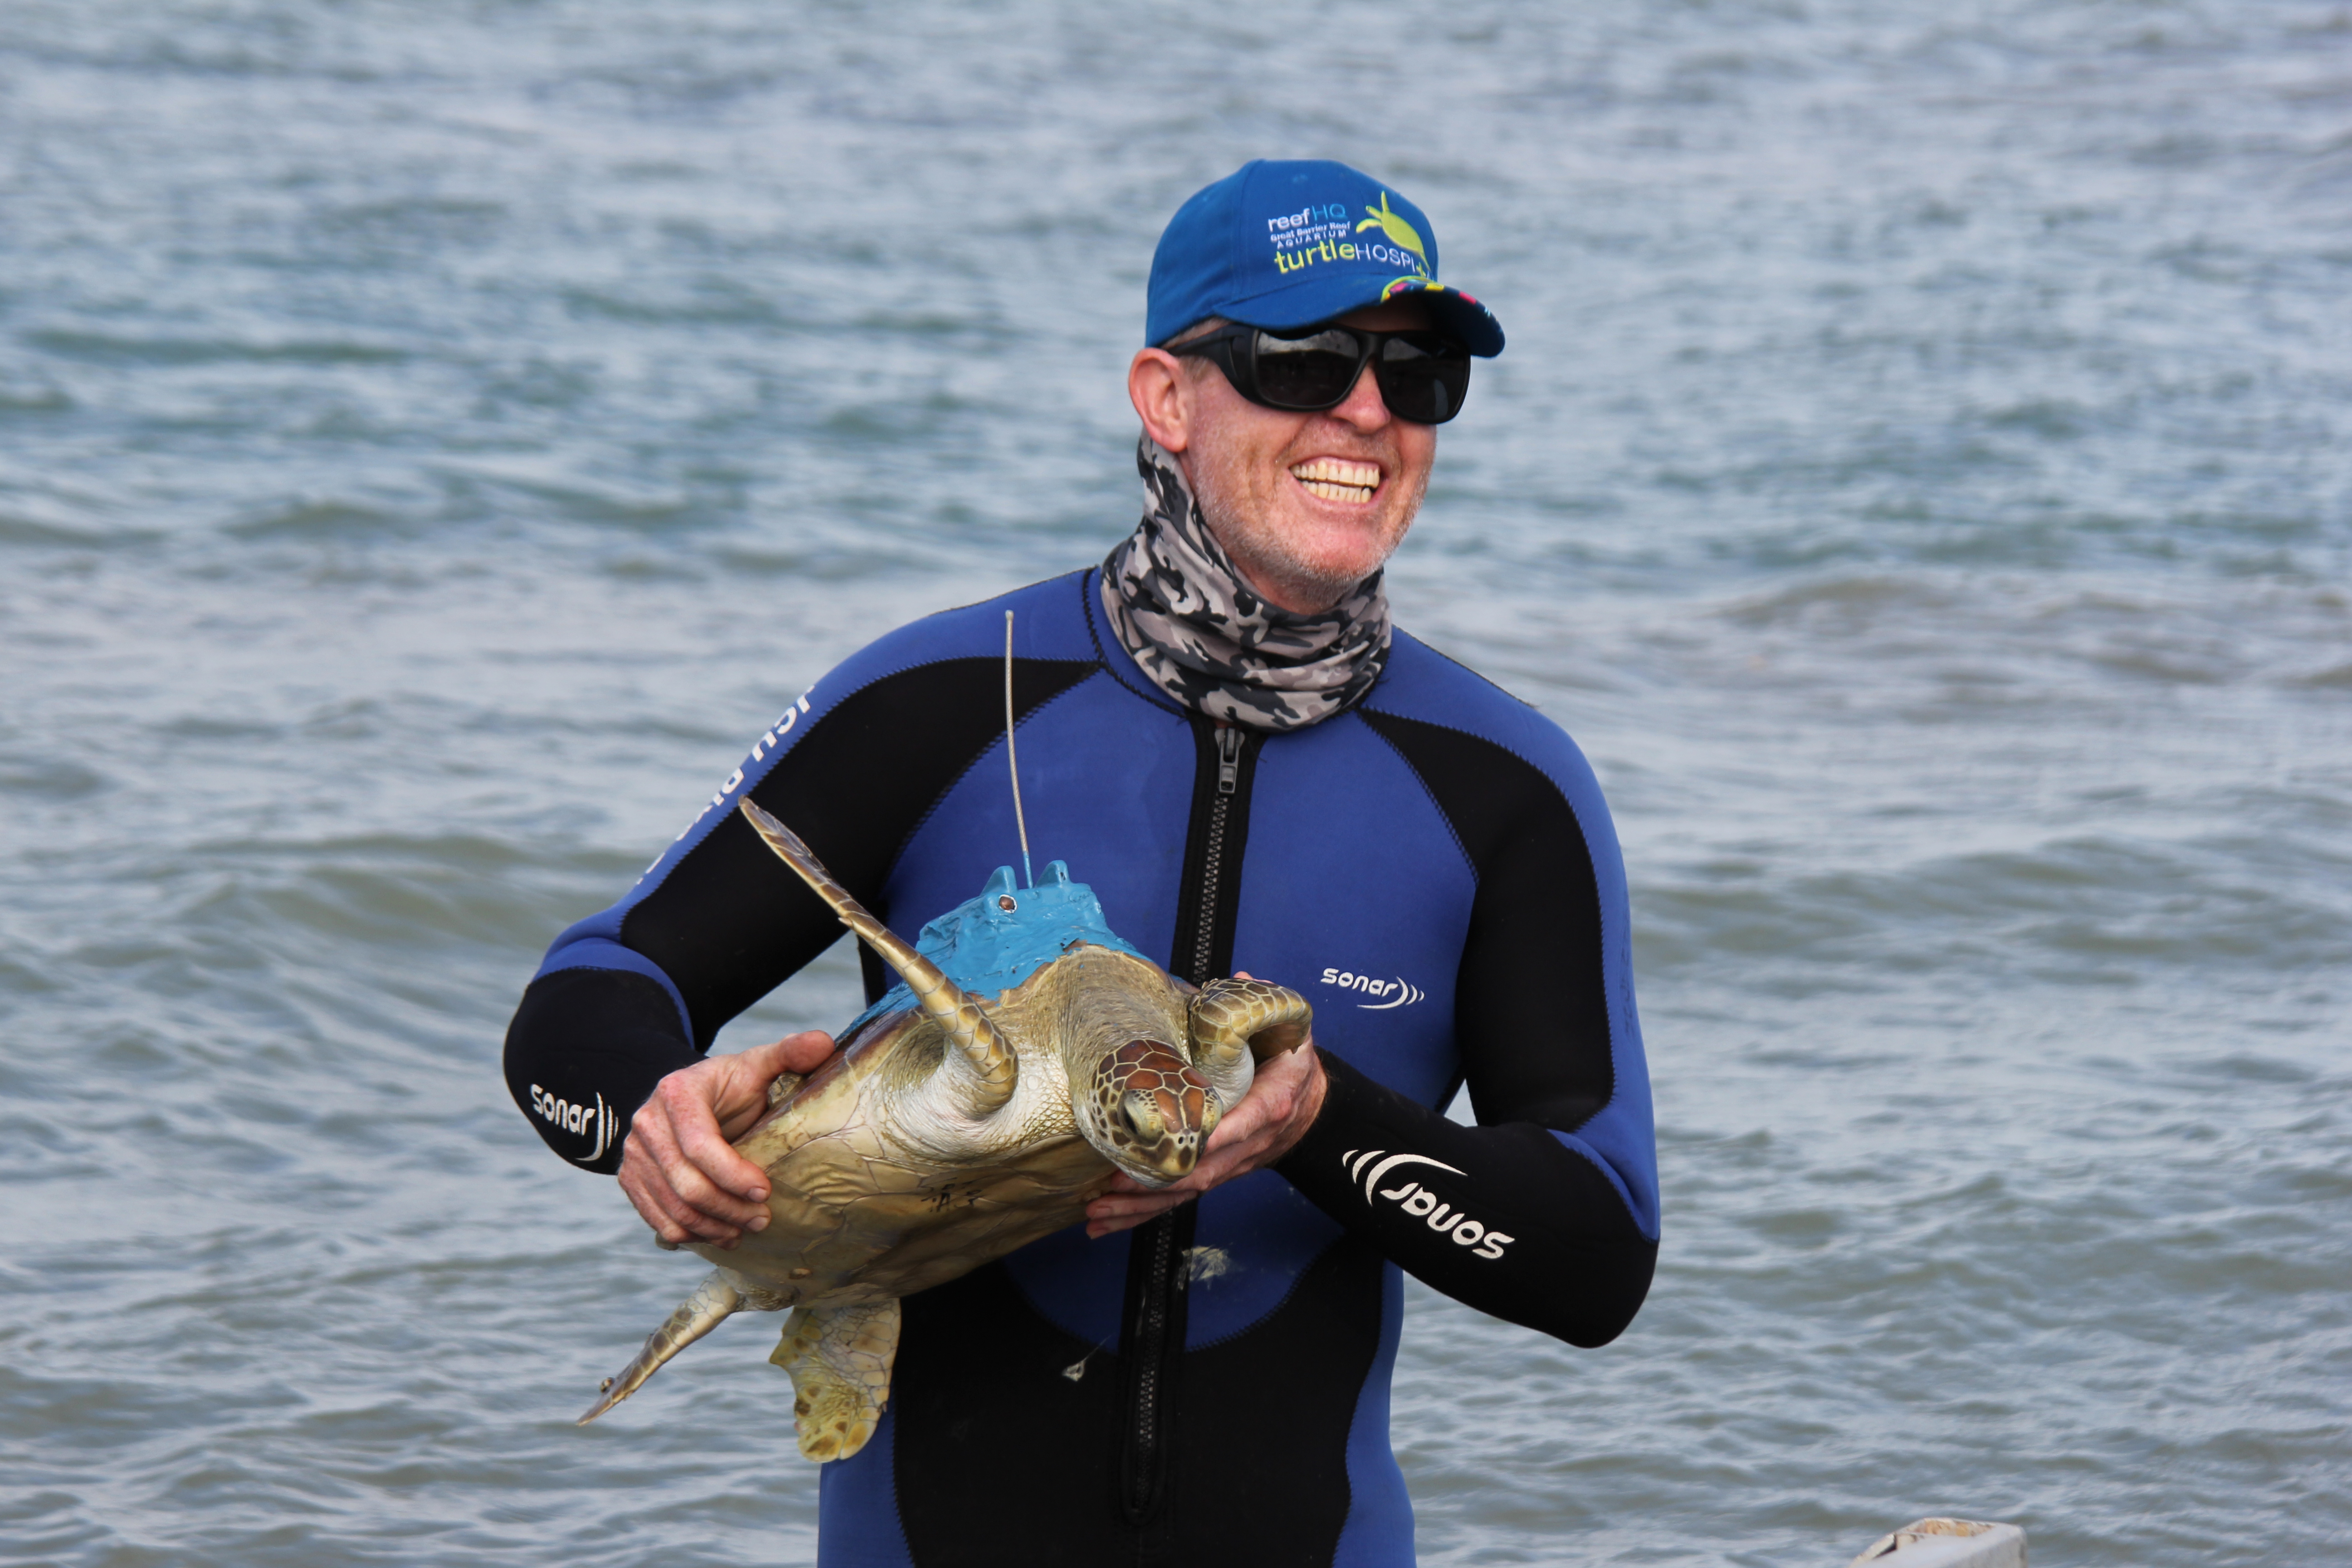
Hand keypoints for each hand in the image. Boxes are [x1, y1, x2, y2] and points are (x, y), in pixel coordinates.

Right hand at [617, 1031, 834, 1249]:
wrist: (689, 1098)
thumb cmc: (730, 1085)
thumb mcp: (757, 1065)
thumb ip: (789, 1053)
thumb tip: (824, 1042)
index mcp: (677, 1093)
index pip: (700, 1144)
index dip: (733, 1174)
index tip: (766, 1191)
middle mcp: (648, 1124)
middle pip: (686, 1183)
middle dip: (729, 1208)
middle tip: (763, 1219)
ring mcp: (635, 1155)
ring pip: (672, 1208)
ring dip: (713, 1227)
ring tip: (746, 1230)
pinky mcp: (632, 1179)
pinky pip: (657, 1220)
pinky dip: (691, 1235)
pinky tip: (720, 1234)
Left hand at [1084, 976, 1326, 1238]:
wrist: (1311, 1108)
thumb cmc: (1291, 1066)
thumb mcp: (1290, 1033)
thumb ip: (1267, 1009)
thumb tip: (1243, 979)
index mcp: (1268, 1106)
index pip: (1238, 1125)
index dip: (1207, 1139)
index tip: (1173, 1145)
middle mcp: (1247, 1144)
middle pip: (1199, 1172)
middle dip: (1154, 1185)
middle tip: (1109, 1188)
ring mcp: (1230, 1165)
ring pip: (1184, 1193)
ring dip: (1139, 1207)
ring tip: (1097, 1216)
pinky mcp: (1214, 1174)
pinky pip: (1178, 1198)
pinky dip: (1142, 1213)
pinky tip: (1108, 1223)